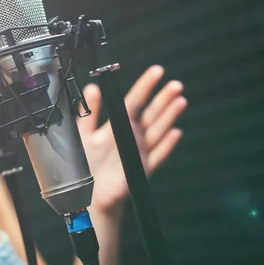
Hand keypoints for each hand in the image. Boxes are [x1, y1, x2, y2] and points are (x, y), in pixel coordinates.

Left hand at [78, 65, 186, 213]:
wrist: (88, 193)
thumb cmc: (85, 162)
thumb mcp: (83, 134)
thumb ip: (89, 112)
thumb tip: (92, 88)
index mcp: (118, 125)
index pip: (134, 101)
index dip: (145, 85)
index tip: (156, 71)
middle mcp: (132, 135)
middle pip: (151, 113)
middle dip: (163, 98)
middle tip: (175, 84)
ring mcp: (140, 151)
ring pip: (158, 130)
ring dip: (169, 116)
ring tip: (180, 101)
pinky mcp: (142, 168)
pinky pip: (158, 156)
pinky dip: (167, 145)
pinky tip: (176, 133)